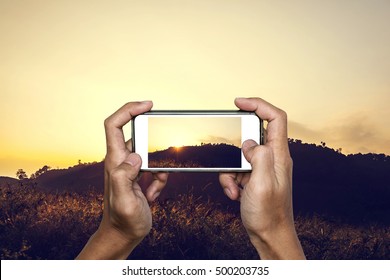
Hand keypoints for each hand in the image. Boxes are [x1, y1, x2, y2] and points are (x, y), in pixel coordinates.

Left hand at [77, 101, 167, 258]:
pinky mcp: (139, 176)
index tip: (148, 105)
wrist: (123, 235)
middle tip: (155, 169)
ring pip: (150, 154)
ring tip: (152, 190)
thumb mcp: (124, 202)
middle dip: (152, 146)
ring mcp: (131, 168)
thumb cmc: (123, 221)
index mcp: (115, 161)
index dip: (129, 109)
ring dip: (159, 170)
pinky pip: (156, 168)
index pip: (115, 125)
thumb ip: (124, 177)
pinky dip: (160, 180)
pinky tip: (152, 195)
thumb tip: (135, 156)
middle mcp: (121, 160)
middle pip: (136, 136)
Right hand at [219, 97, 304, 258]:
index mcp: (279, 156)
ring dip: (231, 170)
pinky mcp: (254, 177)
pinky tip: (235, 194)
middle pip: (255, 134)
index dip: (258, 104)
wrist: (269, 236)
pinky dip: (231, 180)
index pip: (275, 118)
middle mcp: (273, 159)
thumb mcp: (262, 184)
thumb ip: (258, 157)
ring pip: (241, 154)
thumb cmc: (268, 215)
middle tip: (230, 154)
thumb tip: (250, 142)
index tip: (239, 102)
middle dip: (237, 143)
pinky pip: (237, 169)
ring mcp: (263, 168)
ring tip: (235, 187)